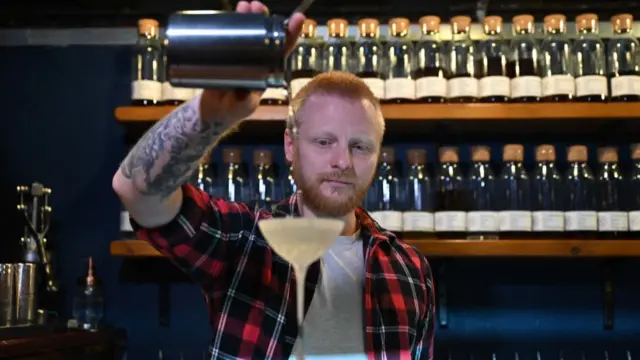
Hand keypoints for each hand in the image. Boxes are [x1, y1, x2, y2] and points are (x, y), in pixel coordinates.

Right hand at [199, 1, 305, 122]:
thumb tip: (245, 91)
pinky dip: (233, 22)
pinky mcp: (227, 52)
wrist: (214, 110)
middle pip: (266, 34)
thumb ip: (245, 99)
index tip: (297, 19)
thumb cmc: (234, 109)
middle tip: (258, 6)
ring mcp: (244, 54)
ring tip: (246, 5)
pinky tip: (234, 11)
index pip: (283, 50)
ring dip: (250, 16)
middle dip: (265, 19)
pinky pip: (233, 34)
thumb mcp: (243, 105)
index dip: (291, 34)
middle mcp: (259, 58)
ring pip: (251, 31)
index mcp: (269, 70)